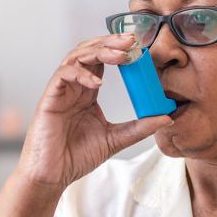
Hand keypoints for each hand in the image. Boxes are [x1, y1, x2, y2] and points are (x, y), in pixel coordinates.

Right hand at [16, 33, 173, 189]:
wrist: (53, 175)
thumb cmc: (76, 157)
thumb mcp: (115, 139)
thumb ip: (139, 127)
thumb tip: (167, 117)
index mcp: (88, 93)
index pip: (102, 61)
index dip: (119, 50)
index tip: (140, 47)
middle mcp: (74, 87)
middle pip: (89, 51)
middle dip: (110, 42)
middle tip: (132, 41)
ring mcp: (61, 91)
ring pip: (76, 56)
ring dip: (98, 51)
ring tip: (120, 55)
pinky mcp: (50, 98)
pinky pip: (63, 75)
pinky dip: (81, 74)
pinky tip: (97, 83)